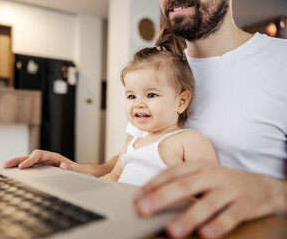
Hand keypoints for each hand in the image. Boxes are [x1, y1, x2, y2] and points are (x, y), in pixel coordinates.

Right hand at [3, 149, 102, 175]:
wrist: (82, 173)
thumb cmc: (79, 172)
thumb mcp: (77, 171)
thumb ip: (72, 169)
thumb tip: (64, 167)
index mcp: (54, 157)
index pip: (39, 154)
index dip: (30, 159)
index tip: (23, 166)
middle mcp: (47, 158)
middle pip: (30, 156)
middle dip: (17, 159)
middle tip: (6, 164)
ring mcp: (44, 163)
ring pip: (28, 161)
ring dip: (16, 163)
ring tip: (4, 167)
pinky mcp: (42, 169)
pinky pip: (30, 167)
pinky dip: (21, 169)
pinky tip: (12, 173)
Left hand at [133, 161, 285, 238]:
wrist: (261, 186)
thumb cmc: (222, 183)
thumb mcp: (202, 177)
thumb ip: (182, 183)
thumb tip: (152, 198)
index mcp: (198, 166)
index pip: (171, 173)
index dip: (153, 185)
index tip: (136, 198)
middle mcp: (212, 175)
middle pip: (184, 186)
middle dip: (161, 198)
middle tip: (143, 210)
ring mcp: (229, 189)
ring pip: (207, 203)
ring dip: (188, 217)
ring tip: (172, 230)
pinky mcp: (245, 204)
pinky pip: (230, 216)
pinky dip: (218, 225)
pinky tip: (206, 235)